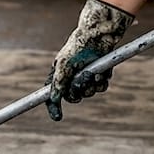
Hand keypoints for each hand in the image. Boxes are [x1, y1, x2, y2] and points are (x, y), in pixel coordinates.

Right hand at [45, 0, 134, 120]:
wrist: (97, 36)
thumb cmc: (77, 48)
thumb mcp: (63, 66)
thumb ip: (57, 84)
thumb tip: (52, 99)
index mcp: (60, 74)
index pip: (53, 95)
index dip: (54, 106)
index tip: (57, 117)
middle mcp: (73, 77)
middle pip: (73, 97)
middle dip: (78, 91)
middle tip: (82, 80)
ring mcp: (87, 76)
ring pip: (89, 93)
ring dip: (91, 85)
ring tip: (93, 72)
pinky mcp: (99, 75)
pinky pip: (101, 87)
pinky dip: (101, 82)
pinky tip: (101, 72)